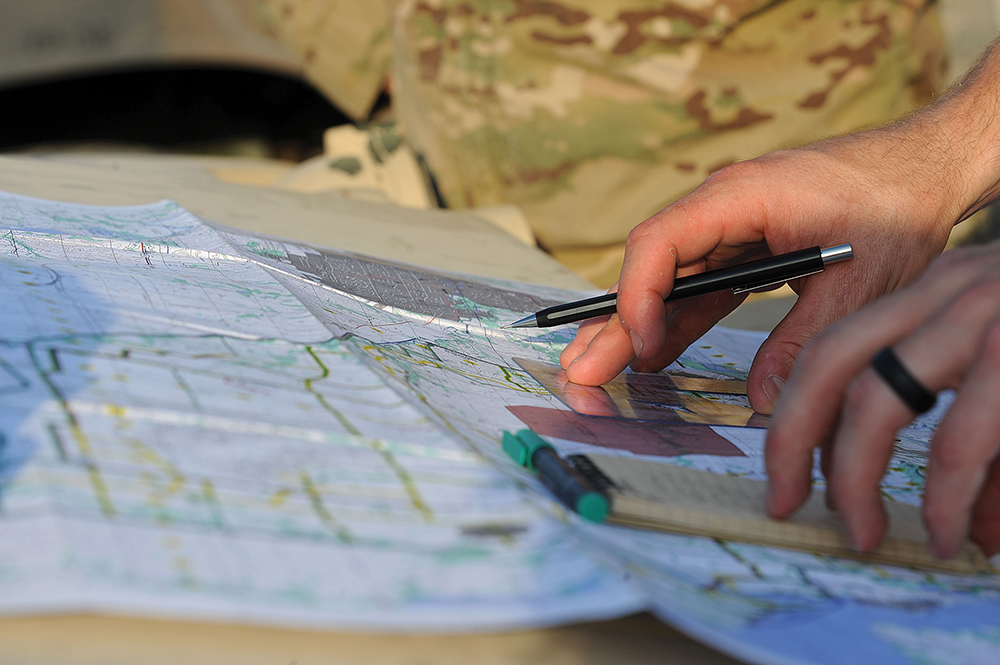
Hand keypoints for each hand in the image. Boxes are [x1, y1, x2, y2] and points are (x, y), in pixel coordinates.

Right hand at [561, 124, 960, 413]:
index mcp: (740, 196)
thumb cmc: (898, 207)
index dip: (639, 297)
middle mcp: (723, 206)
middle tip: (580, 369)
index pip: (660, 241)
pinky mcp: (744, 245)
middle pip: (653, 265)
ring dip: (638, 324)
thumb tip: (762, 402)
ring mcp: (731, 225)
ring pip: (670, 278)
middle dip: (617, 320)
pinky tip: (653, 354)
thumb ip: (803, 343)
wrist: (929, 168)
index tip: (640, 348)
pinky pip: (701, 286)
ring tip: (598, 369)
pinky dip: (678, 320)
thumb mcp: (858, 286)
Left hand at [766, 242, 999, 557]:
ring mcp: (988, 315)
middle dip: (796, 441)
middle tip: (787, 504)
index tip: (782, 476)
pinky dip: (942, 492)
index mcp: (929, 294)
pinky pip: (964, 433)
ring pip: (881, 397)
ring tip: (866, 533)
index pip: (828, 349)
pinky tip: (945, 531)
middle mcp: (946, 294)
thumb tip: (960, 526)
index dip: (793, 415)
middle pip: (830, 364)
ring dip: (858, 475)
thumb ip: (986, 449)